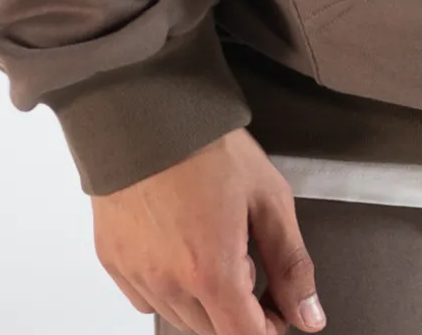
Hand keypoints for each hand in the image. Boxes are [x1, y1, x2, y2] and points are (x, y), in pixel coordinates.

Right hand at [91, 126, 326, 333]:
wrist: (145, 110)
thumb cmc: (206, 145)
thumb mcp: (268, 197)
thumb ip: (291, 263)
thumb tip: (308, 314)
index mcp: (211, 271)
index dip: (269, 328)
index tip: (278, 308)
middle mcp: (168, 283)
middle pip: (212, 333)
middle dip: (239, 312)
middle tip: (252, 265)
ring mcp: (136, 275)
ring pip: (179, 318)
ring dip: (205, 301)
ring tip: (217, 245)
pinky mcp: (113, 260)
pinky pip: (146, 298)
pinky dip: (170, 288)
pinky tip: (183, 249)